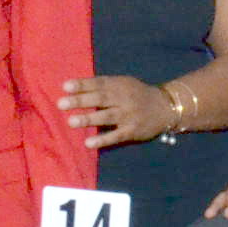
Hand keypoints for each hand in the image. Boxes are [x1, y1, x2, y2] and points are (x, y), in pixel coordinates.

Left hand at [62, 73, 176, 147]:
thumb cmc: (137, 95)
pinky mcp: (132, 131)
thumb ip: (104, 86)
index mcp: (120, 85)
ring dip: (89, 119)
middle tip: (61, 103)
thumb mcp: (124, 84)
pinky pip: (116, 136)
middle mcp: (124, 99)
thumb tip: (76, 89)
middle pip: (100, 99)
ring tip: (71, 122)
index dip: (83, 84)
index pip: (99, 83)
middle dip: (80, 101)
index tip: (65, 86)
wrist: (166, 107)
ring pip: (107, 117)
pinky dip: (102, 140)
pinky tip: (88, 143)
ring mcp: (129, 116)